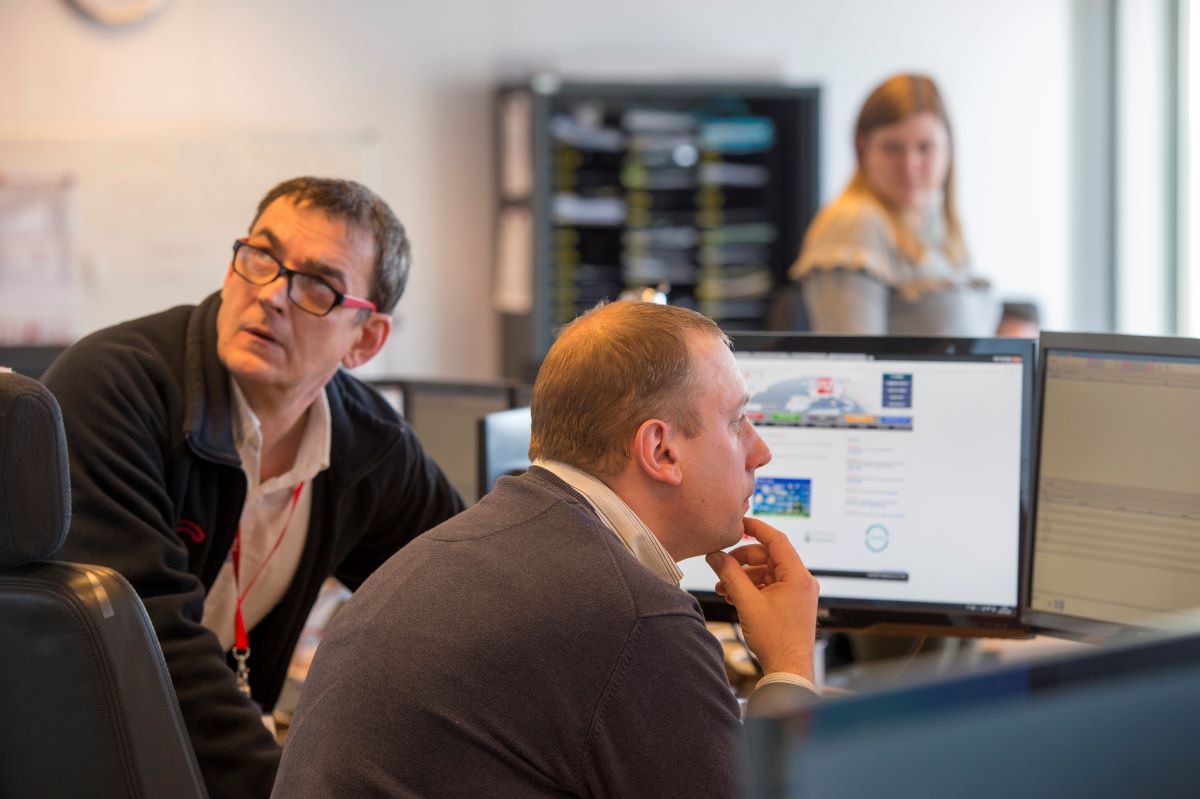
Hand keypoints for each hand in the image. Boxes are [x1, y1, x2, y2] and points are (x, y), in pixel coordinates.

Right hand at [705, 517, 818, 679]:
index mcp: (798, 576)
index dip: (756, 528)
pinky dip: (751, 588)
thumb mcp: (747, 602)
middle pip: (768, 556)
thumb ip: (730, 575)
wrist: (787, 670)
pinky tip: (733, 596)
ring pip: (766, 573)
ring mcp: (797, 594)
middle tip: (721, 565)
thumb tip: (715, 556)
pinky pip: (770, 586)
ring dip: (743, 577)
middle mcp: (801, 582)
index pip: (776, 540)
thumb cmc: (775, 640)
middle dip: (742, 560)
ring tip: (723, 587)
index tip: (739, 522)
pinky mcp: (791, 604)